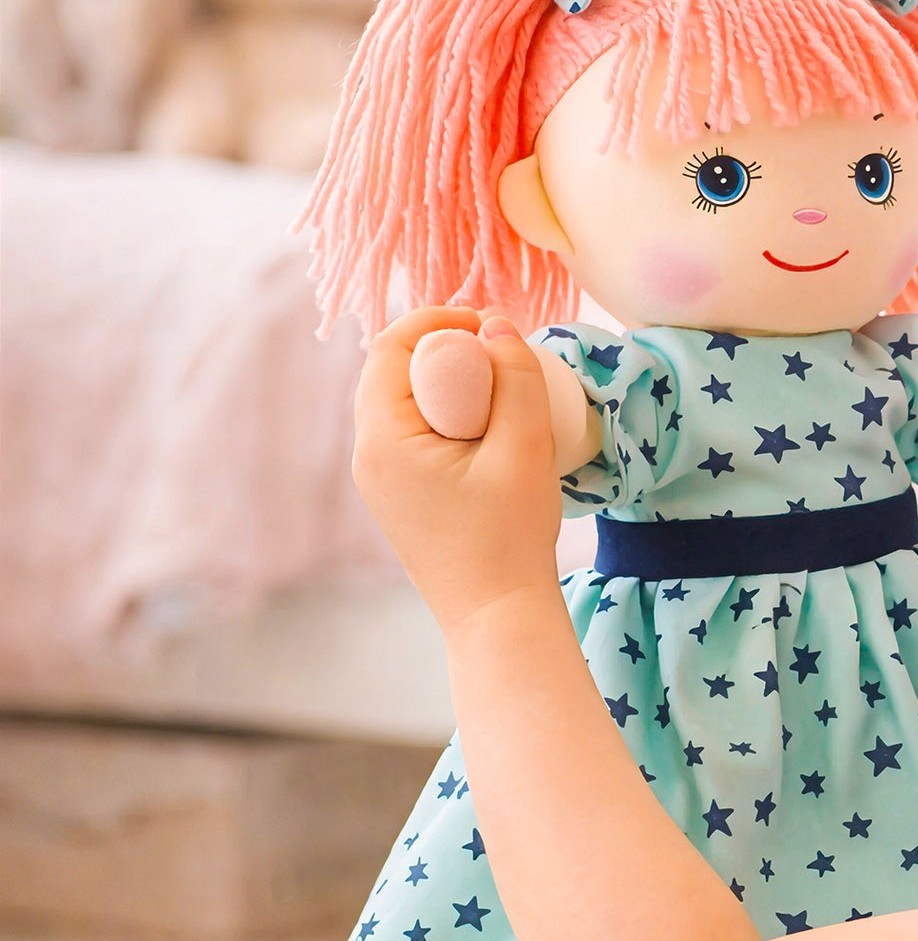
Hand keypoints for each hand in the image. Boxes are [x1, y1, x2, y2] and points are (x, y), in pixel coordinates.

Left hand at [352, 306, 563, 630]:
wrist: (499, 619)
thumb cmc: (510, 538)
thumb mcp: (525, 447)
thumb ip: (516, 376)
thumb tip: (497, 325)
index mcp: (382, 439)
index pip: (391, 347)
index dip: (439, 321)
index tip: (492, 326)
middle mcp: (367, 457)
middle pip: (396, 373)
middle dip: (449, 354)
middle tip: (505, 361)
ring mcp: (380, 483)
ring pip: (408, 406)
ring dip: (453, 389)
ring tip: (506, 401)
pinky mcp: (401, 501)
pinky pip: (417, 438)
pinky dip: (451, 422)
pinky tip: (493, 440)